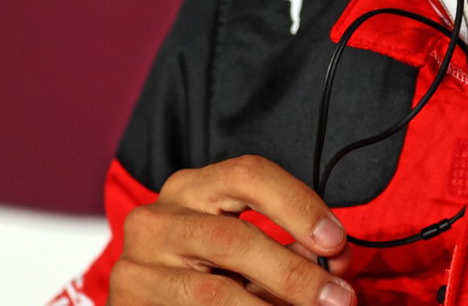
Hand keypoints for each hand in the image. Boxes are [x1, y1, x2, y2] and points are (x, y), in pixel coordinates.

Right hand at [110, 154, 355, 304]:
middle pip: (234, 237)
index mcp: (192, 187)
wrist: (147, 303)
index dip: (298, 204)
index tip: (337, 241)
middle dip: (295, 272)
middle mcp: (158, 218)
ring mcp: (138, 263)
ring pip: (216, 291)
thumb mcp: (244, 250)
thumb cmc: (206, 269)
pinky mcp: (129, 303)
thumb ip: (289, 248)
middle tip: (338, 298)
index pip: (249, 175)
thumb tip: (337, 262)